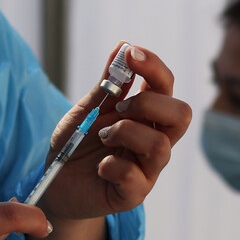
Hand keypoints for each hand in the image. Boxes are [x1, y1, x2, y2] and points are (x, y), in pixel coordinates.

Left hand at [39, 42, 191, 220]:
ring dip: (126, 133)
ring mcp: (148, 169)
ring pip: (161, 146)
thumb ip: (107, 84)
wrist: (57, 184)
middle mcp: (154, 140)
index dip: (155, 67)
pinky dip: (111, 166)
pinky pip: (135, 177)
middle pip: (182, 115)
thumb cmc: (76, 145)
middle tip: (119, 108)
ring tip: (103, 137)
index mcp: (146, 116)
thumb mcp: (88, 110)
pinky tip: (99, 167)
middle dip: (149, 103)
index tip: (132, 54)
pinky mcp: (134, 194)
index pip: (166, 87)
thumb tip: (124, 45)